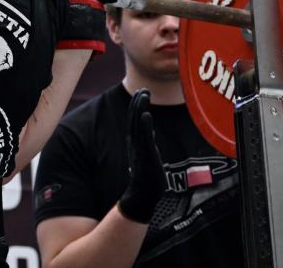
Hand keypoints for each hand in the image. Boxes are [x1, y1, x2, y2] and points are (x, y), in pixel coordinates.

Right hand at [118, 89, 165, 223]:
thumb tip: (148, 127)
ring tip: (144, 95)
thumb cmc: (146, 175)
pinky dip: (145, 125)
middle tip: (144, 89)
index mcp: (134, 140)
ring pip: (138, 124)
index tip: (142, 92)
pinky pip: (144, 137)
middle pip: (134, 118)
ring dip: (140, 109)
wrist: (143, 193)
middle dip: (138, 102)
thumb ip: (146, 138)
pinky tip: (147, 115)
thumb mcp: (146, 151)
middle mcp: (134, 142)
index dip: (136, 105)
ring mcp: (139, 147)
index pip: (134, 119)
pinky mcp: (145, 154)